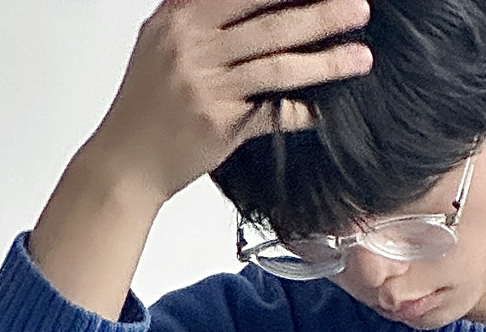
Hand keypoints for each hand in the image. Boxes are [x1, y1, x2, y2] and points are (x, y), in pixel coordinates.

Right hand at [87, 0, 375, 207]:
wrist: (124, 161)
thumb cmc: (145, 104)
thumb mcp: (160, 40)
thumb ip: (196, 12)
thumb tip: (242, 0)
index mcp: (181, 17)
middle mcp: (194, 46)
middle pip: (272, 22)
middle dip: (322, 13)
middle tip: (359, 8)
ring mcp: (208, 86)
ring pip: (279, 66)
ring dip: (326, 61)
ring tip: (361, 56)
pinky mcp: (221, 126)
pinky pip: (273, 114)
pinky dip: (304, 112)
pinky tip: (327, 108)